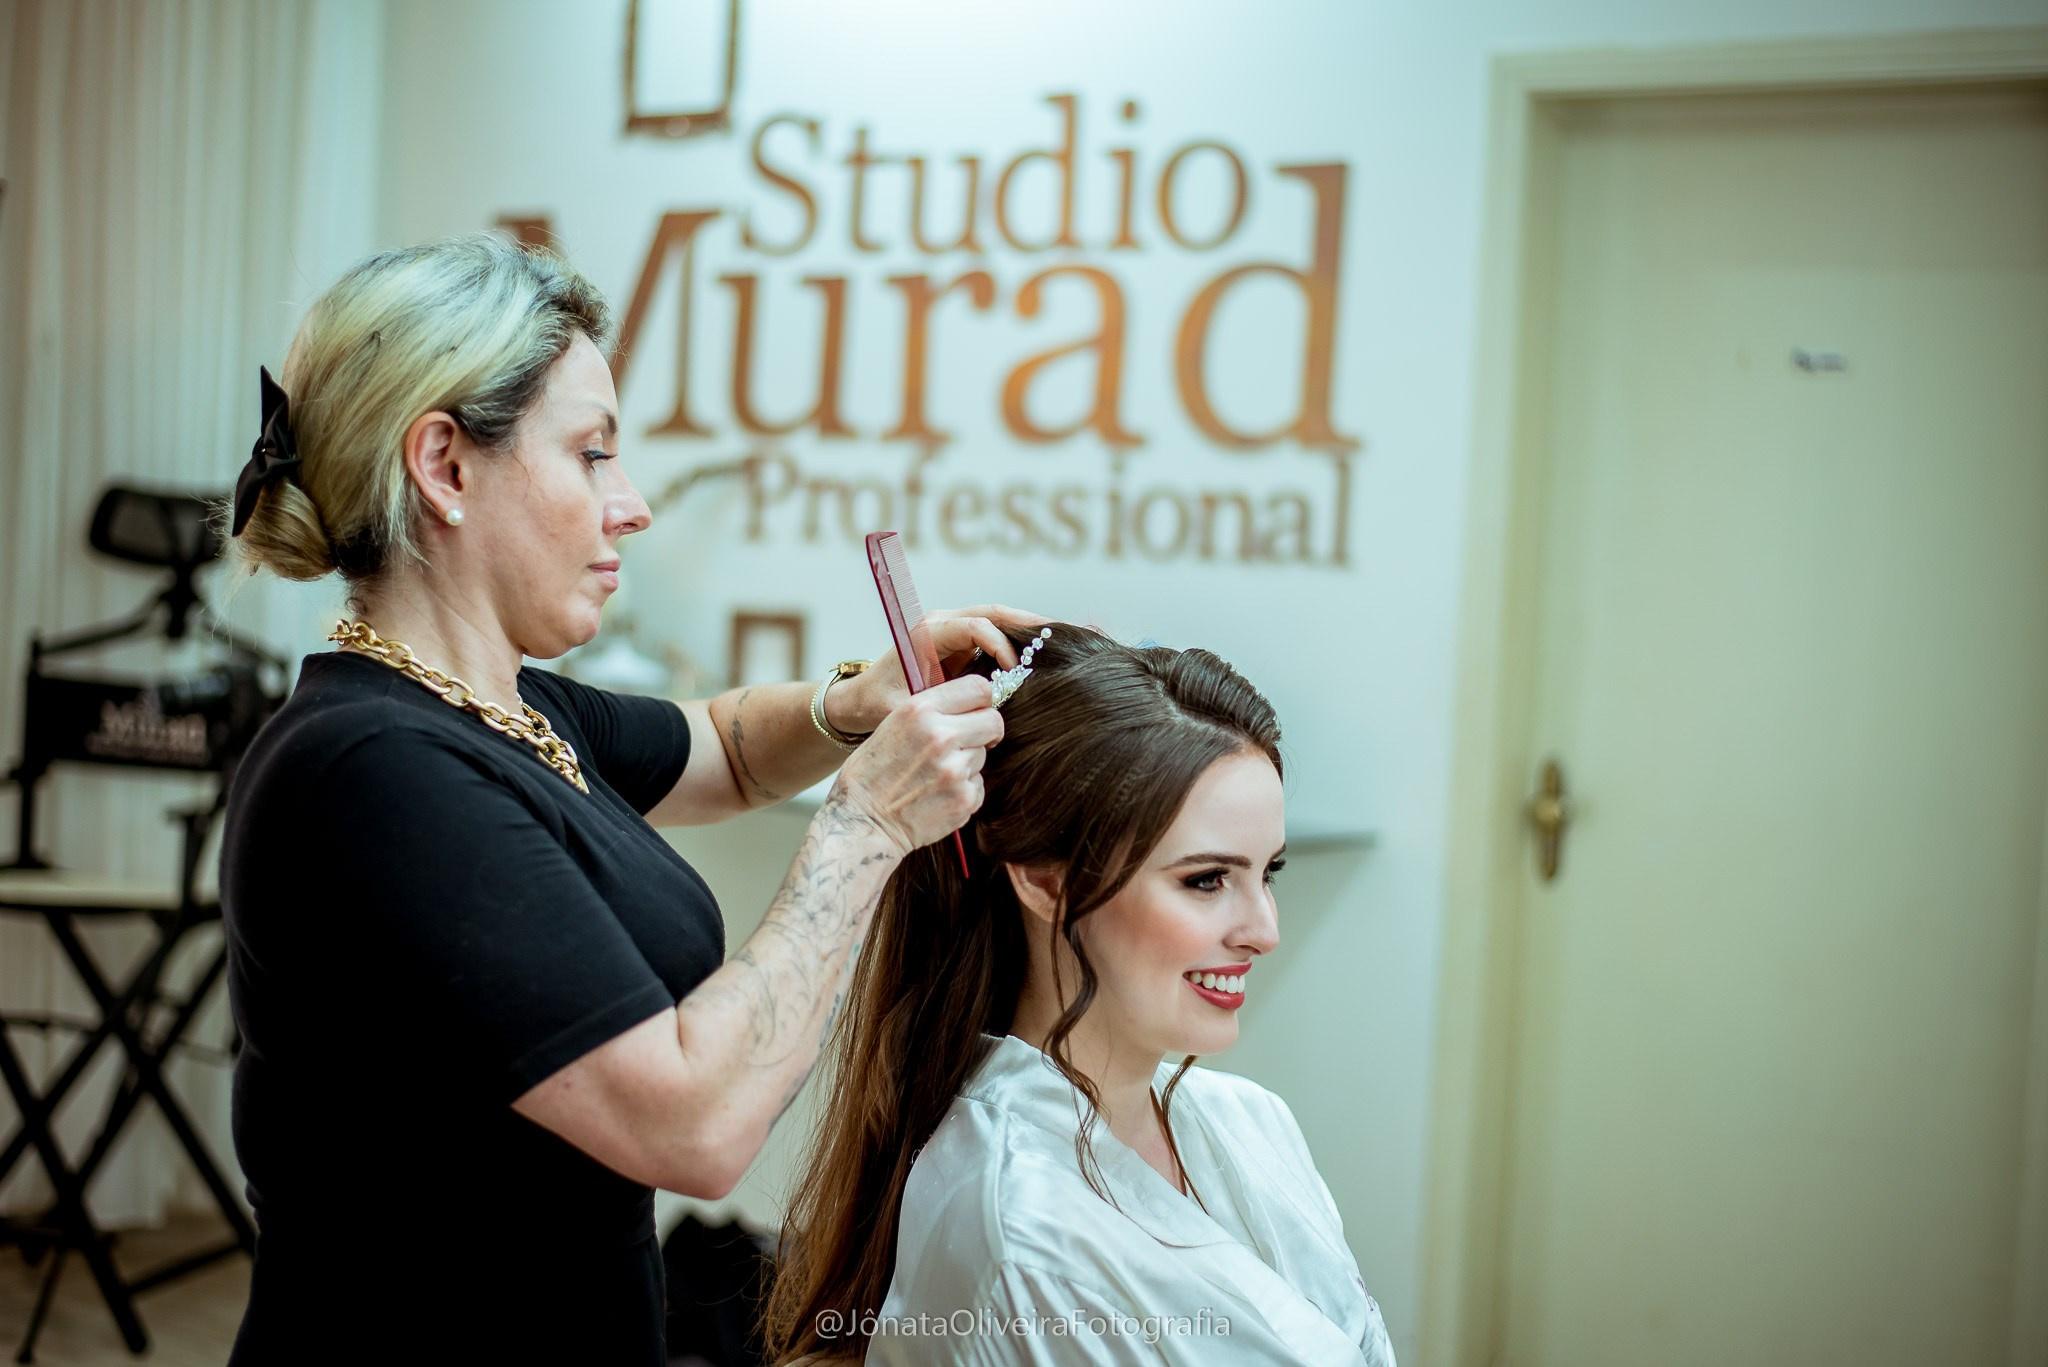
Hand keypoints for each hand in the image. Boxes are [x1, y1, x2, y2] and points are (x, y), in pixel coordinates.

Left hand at [828, 603, 1050, 735]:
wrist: (860, 701)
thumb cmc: (878, 705)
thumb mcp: (906, 710)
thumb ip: (940, 709)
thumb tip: (981, 713)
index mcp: (926, 633)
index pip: (974, 626)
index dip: (999, 644)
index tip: (1014, 670)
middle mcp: (941, 624)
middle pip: (994, 612)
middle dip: (1028, 621)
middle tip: (1062, 632)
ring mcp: (952, 631)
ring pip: (998, 619)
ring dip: (1029, 627)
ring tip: (1063, 637)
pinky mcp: (961, 644)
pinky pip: (995, 633)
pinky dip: (1020, 639)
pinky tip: (1045, 650)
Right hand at [829, 674, 1004, 856]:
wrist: (861, 823)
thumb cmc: (870, 775)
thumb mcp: (891, 726)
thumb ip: (929, 712)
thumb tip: (967, 706)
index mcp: (920, 710)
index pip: (979, 688)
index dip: (982, 700)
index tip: (977, 712)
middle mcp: (941, 735)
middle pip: (993, 721)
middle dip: (985, 731)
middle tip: (969, 742)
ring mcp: (955, 769)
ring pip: (983, 754)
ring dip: (967, 763)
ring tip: (936, 775)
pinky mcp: (964, 798)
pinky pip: (978, 784)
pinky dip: (964, 790)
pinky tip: (937, 795)